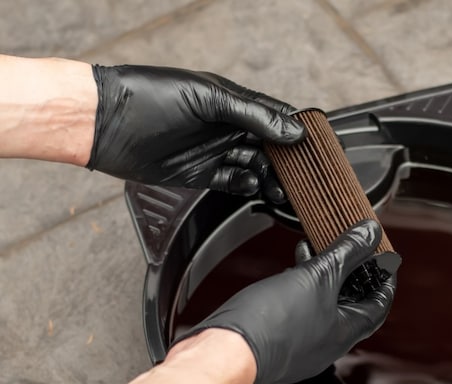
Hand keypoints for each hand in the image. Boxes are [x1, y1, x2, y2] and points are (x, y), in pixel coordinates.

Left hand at [87, 64, 304, 202]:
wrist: (106, 124)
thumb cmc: (149, 97)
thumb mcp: (209, 99)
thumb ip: (253, 116)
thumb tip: (291, 131)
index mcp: (232, 101)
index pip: (275, 115)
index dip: (296, 130)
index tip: (315, 147)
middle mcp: (226, 126)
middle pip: (269, 147)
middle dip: (286, 162)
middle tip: (301, 178)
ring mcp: (214, 150)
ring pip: (255, 166)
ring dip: (270, 178)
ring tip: (281, 189)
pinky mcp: (201, 173)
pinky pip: (234, 182)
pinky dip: (247, 186)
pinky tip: (254, 187)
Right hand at [173, 220, 395, 383]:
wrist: (226, 350)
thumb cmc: (272, 323)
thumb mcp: (318, 275)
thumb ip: (347, 252)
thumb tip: (370, 233)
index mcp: (345, 334)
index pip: (379, 305)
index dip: (385, 279)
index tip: (386, 260)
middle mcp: (327, 345)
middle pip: (351, 304)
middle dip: (352, 274)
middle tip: (353, 251)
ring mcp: (301, 346)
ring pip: (323, 306)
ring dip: (324, 278)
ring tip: (318, 251)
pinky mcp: (278, 341)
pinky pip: (299, 311)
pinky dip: (301, 288)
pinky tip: (290, 269)